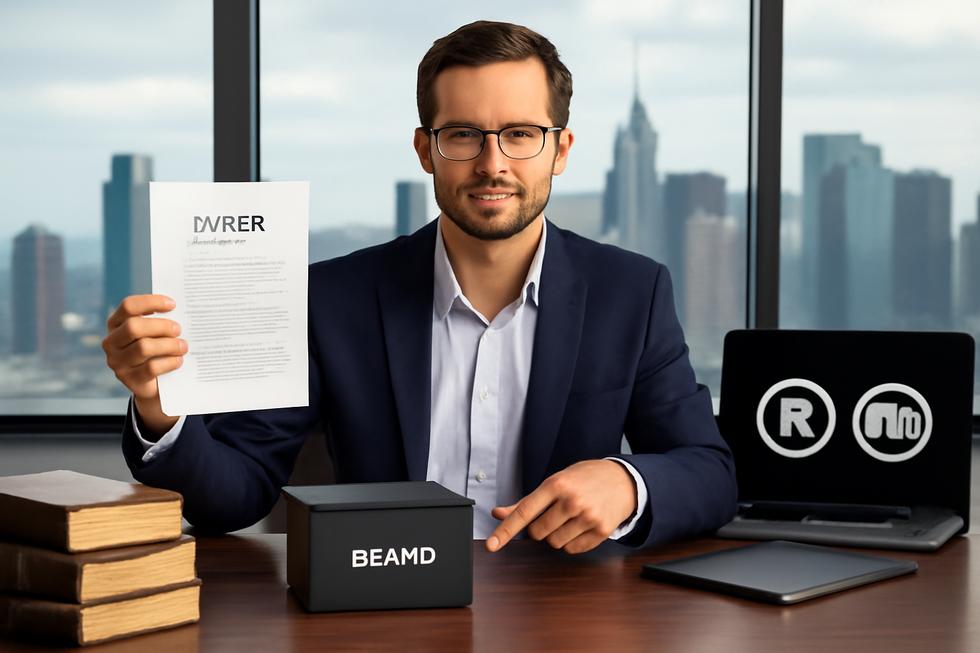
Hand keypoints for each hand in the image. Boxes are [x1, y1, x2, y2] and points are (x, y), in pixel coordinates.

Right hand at [102, 294, 185, 435]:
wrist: (156, 384)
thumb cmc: (158, 350)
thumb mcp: (156, 334)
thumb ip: (161, 321)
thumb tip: (182, 310)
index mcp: (116, 324)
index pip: (128, 306)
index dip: (151, 302)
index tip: (173, 304)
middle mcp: (111, 342)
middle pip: (134, 327)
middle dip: (161, 326)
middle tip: (179, 329)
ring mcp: (117, 361)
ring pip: (143, 348)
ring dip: (169, 345)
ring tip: (183, 346)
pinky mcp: (129, 379)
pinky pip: (151, 368)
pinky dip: (169, 362)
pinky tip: (178, 360)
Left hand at [486, 459, 637, 554]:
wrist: (623, 481)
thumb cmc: (584, 479)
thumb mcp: (555, 482)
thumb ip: (526, 502)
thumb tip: (498, 513)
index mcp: (556, 485)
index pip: (524, 512)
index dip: (506, 530)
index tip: (492, 545)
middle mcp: (572, 501)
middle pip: (538, 533)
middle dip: (541, 528)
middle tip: (555, 514)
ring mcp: (588, 517)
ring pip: (554, 544)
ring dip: (557, 536)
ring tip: (570, 518)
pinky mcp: (601, 531)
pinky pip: (572, 550)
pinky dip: (572, 542)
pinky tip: (581, 526)